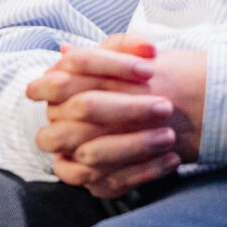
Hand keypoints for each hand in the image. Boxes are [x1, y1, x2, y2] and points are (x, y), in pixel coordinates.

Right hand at [29, 35, 205, 198]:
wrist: (132, 120)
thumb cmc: (126, 85)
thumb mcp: (123, 58)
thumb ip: (130, 45)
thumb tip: (146, 48)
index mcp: (57, 80)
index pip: (76, 63)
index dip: (113, 64)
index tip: (150, 69)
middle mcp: (55, 116)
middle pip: (83, 107)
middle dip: (127, 107)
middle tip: (166, 107)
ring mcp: (63, 149)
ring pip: (91, 151)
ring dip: (134, 145)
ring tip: (169, 136)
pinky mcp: (80, 175)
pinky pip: (106, 181)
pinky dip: (141, 172)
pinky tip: (171, 159)